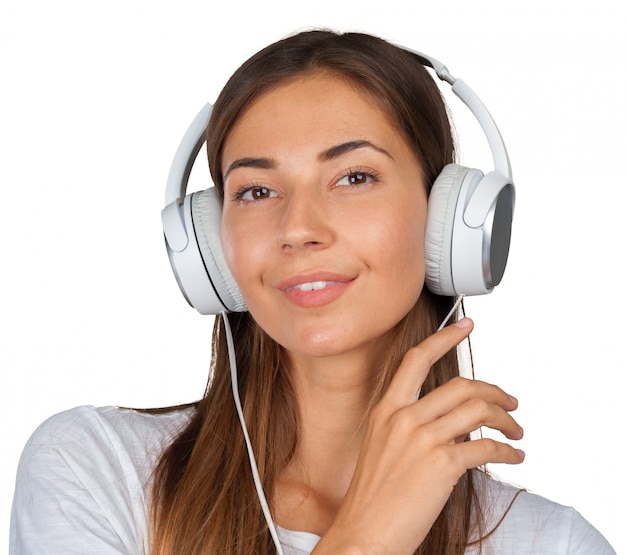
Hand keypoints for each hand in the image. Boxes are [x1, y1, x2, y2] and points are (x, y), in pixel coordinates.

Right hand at [313, 318, 523, 554]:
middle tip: (511, 401)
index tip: (464, 325)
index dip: (444, 337)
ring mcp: (422, 439)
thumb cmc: (373, 496)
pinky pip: (486, 446)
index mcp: (386, 410)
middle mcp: (403, 418)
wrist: (364, 533)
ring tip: (516, 430)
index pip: (417, 359)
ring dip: (506, 419)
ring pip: (478, 410)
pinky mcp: (441, 465)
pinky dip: (508, 450)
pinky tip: (513, 456)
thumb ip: (414, 427)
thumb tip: (454, 423)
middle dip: (495, 390)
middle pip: (461, 384)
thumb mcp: (384, 448)